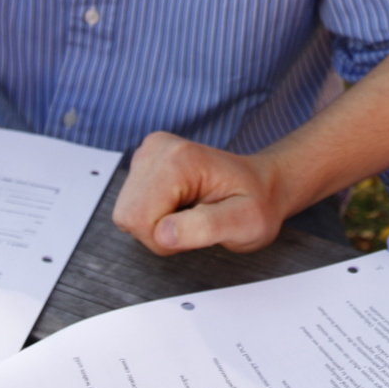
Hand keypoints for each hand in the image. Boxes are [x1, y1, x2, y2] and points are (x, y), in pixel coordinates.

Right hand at [113, 132, 288, 254]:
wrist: (261, 185)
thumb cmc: (256, 203)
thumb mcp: (246, 222)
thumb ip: (205, 228)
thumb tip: (163, 235)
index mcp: (180, 159)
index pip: (139, 218)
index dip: (165, 238)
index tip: (197, 227)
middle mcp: (158, 148)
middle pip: (128, 215)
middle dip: (158, 233)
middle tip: (195, 223)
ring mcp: (148, 152)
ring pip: (127, 212)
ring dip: (156, 225)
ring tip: (190, 214)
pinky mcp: (144, 162)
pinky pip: (131, 205)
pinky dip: (154, 215)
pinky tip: (180, 206)